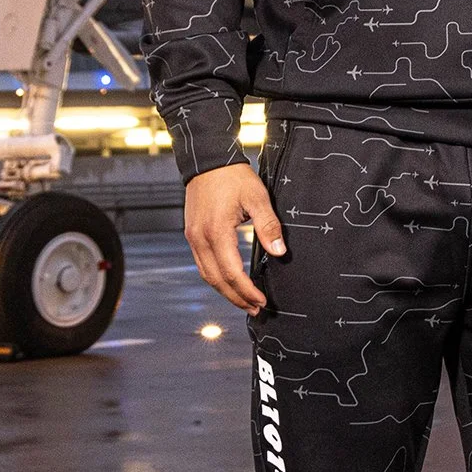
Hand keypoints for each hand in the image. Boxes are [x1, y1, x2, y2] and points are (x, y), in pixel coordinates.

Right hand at [184, 163, 285, 313]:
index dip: (247, 291)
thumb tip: (279, 251)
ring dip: (225, 291)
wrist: (208, 161)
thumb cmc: (233, 177)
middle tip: (254, 309)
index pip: (232, 273)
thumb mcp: (258, 198)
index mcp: (216, 232)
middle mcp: (200, 238)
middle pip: (217, 280)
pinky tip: (228, 282)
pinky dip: (216, 278)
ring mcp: (193, 237)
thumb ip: (268, 226)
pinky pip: (202, 264)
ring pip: (207, 275)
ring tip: (243, 301)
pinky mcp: (192, 234)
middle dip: (236, 298)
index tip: (261, 301)